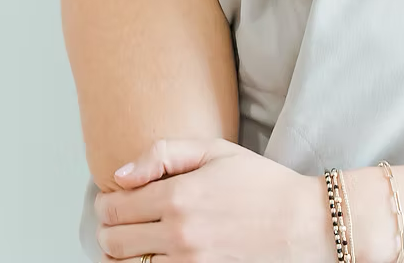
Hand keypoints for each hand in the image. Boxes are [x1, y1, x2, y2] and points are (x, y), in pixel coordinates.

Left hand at [93, 136, 330, 261]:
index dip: (104, 202)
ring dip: (118, 253)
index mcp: (179, 195)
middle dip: (106, 228)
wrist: (299, 223)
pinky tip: (149, 254)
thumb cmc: (260, 183)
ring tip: (129, 238)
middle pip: (113, 241)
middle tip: (114, 218)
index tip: (110, 197)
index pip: (116, 206)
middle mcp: (178, 234)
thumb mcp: (216, 151)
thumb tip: (120, 174)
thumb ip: (164, 153)